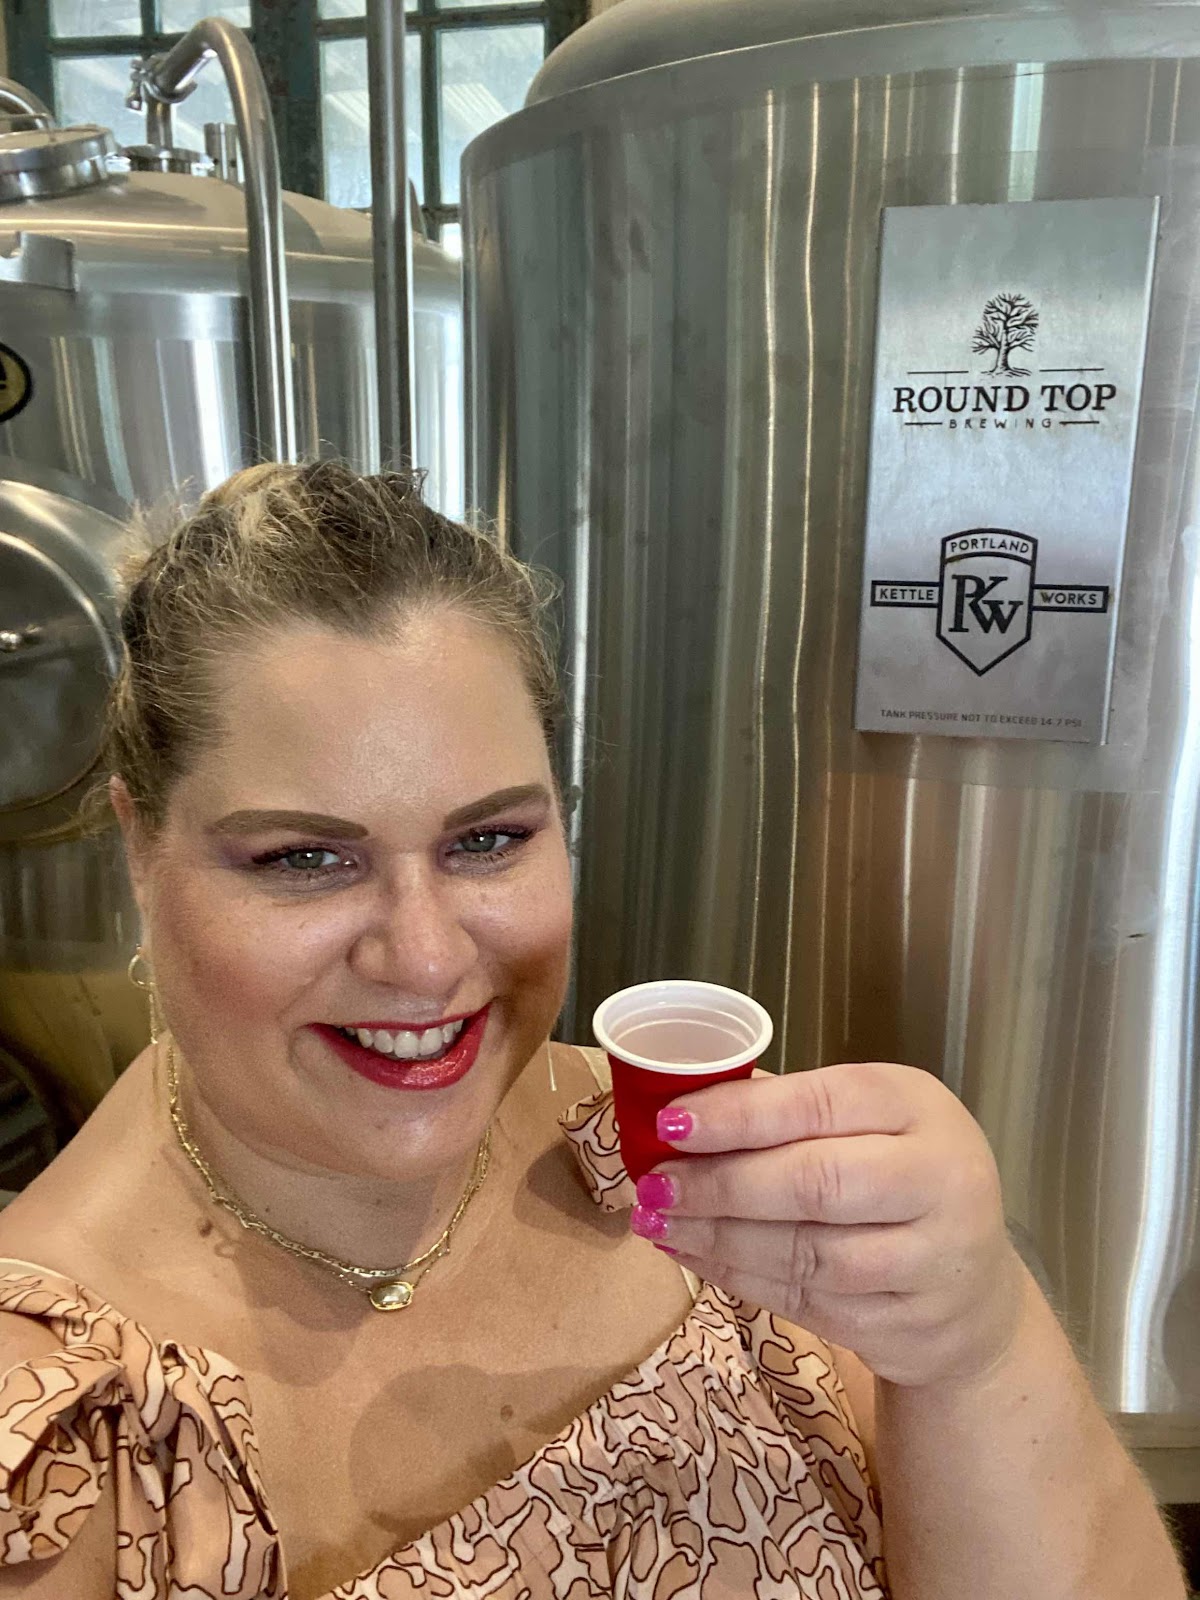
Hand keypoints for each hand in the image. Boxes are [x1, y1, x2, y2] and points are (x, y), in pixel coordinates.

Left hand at [632, 1063, 1026, 1387]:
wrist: (977, 1296)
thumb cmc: (904, 1181)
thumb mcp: (871, 1122)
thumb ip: (793, 1108)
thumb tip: (688, 1097)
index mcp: (919, 1107)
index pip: (821, 1103)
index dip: (740, 1115)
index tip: (670, 1123)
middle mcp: (939, 1179)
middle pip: (815, 1182)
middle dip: (720, 1184)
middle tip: (654, 1184)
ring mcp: (931, 1261)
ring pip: (805, 1252)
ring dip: (718, 1237)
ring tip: (657, 1222)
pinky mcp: (907, 1326)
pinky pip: (805, 1301)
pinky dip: (738, 1277)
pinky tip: (695, 1255)